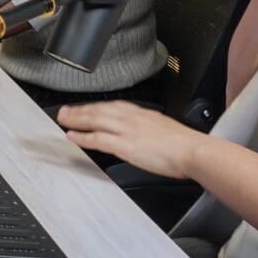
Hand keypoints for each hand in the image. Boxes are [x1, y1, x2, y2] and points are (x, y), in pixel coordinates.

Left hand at [58, 102, 206, 179]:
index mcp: (143, 114)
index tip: (86, 108)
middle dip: (80, 110)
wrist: (195, 151)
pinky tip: (73, 137)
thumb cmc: (186, 145)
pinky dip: (83, 137)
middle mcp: (133, 118)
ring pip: (95, 121)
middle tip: (64, 111)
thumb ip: (152, 132)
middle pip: (100, 110)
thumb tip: (147, 138)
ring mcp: (128, 130)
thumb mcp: (167, 131)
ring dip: (76, 120)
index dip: (97, 107)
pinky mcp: (126, 145)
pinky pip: (99, 139)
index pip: (114, 107)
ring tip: (62, 120)